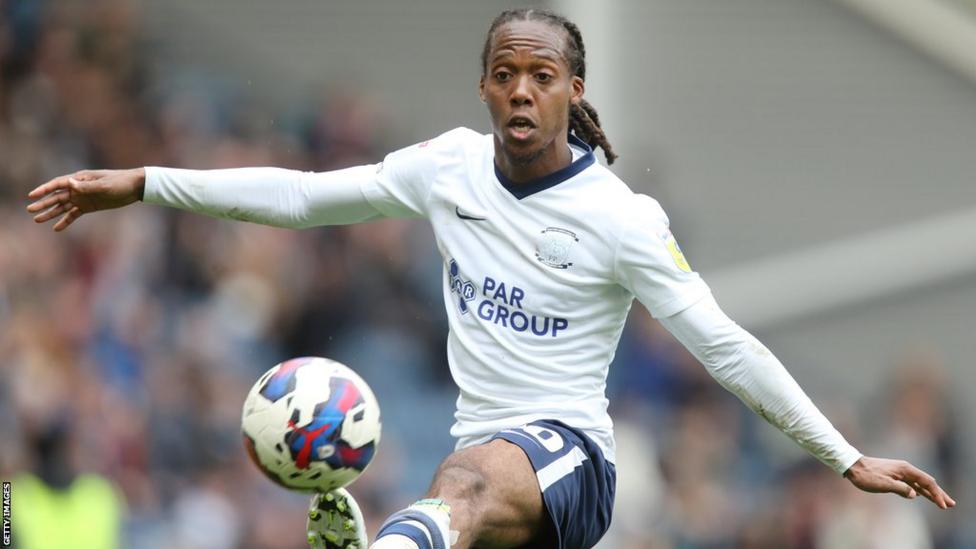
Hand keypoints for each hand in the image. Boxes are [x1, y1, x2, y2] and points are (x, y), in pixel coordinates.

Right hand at [26, 168, 145, 230]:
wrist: (135, 187)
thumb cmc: (120, 183)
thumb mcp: (105, 185)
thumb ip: (87, 186)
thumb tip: (69, 183)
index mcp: (80, 179)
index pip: (58, 184)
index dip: (44, 190)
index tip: (32, 196)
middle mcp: (78, 188)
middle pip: (57, 196)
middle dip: (43, 203)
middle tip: (30, 210)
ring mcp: (83, 198)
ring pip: (63, 207)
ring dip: (50, 213)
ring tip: (37, 219)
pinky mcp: (90, 206)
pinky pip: (74, 214)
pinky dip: (65, 221)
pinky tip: (56, 228)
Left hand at [844, 456, 955, 508]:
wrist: (852, 465)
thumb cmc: (866, 475)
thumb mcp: (883, 484)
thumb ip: (900, 489)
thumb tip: (915, 494)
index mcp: (905, 469)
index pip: (927, 482)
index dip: (937, 494)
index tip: (943, 505)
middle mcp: (905, 469)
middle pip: (927, 482)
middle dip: (939, 493)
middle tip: (951, 504)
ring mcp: (900, 472)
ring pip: (920, 484)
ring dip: (931, 493)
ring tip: (942, 502)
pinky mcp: (894, 476)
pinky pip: (911, 484)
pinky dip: (920, 490)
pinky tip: (923, 495)